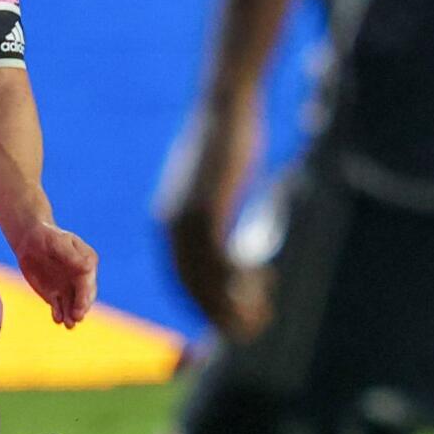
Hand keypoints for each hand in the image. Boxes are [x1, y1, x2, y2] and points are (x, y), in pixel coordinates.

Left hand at [14, 222, 97, 327]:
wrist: (30, 241)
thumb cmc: (47, 236)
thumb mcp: (57, 242)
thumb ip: (71, 256)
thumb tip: (88, 268)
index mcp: (87, 263)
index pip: (88, 282)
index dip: (85, 296)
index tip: (81, 307)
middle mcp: (80, 278)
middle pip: (84, 297)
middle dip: (81, 308)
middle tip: (76, 318)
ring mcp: (69, 287)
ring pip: (73, 305)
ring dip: (72, 316)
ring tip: (69, 325)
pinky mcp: (55, 295)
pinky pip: (59, 307)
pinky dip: (58, 315)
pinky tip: (56, 319)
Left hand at [159, 91, 272, 340]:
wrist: (224, 105)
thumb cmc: (226, 140)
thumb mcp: (214, 184)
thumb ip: (214, 210)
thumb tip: (221, 227)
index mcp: (168, 223)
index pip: (180, 279)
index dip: (205, 306)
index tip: (230, 322)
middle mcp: (170, 226)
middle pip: (191, 288)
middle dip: (220, 315)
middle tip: (253, 328)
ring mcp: (186, 220)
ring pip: (207, 281)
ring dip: (235, 304)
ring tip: (263, 315)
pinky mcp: (207, 211)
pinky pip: (221, 261)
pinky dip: (242, 279)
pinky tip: (265, 279)